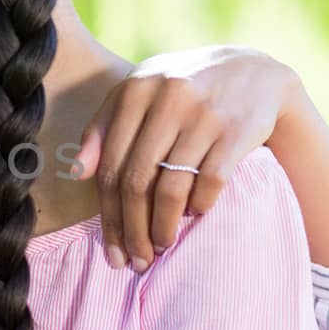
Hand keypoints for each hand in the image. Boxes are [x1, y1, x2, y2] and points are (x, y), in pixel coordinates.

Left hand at [73, 46, 299, 270]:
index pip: (110, 167)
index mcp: (136, 90)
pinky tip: (194, 215)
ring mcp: (204, 114)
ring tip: (162, 245)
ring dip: (164, 227)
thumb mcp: (140, 94)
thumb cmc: (183, 89)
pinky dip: (199, 206)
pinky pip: (210, 183)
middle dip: (132, 230)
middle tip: (136, 260)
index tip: (112, 250)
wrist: (252, 70)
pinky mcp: (237, 130)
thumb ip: (104, 127)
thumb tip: (76, 172)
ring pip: (171, 187)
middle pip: (137, 181)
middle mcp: (168, 98)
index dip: (109, 216)